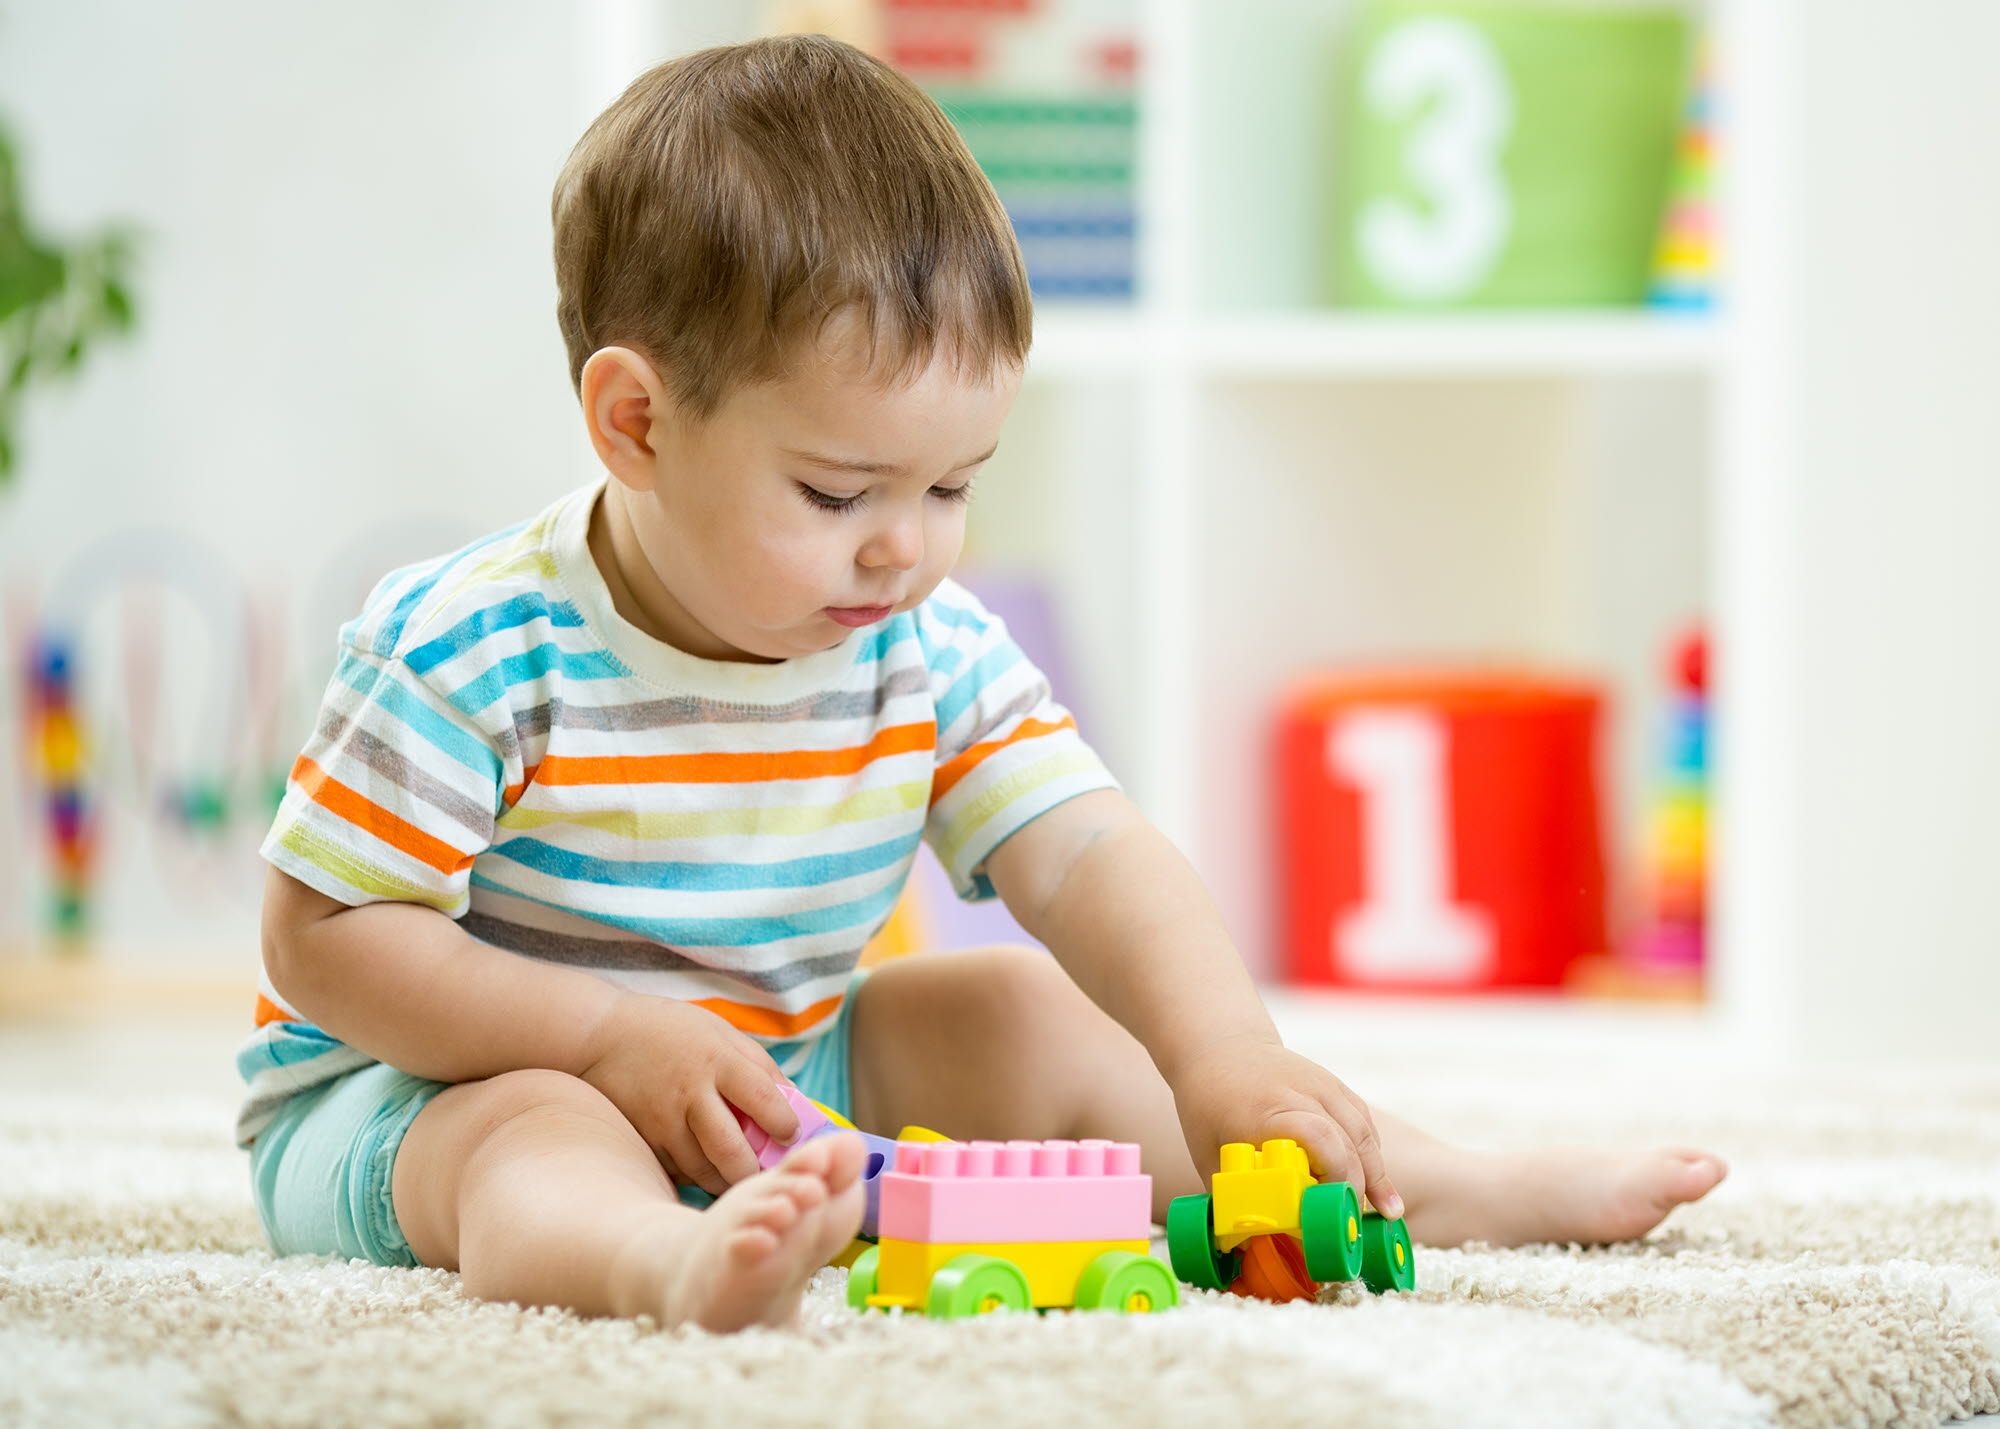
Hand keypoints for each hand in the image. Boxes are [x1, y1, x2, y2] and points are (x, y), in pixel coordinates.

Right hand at [576, 992, 801, 1195]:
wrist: (600, 1034)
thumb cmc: (670, 1030)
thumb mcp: (720, 1032)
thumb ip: (757, 1065)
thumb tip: (795, 1101)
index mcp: (718, 1060)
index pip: (764, 1100)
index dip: (786, 1124)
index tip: (791, 1134)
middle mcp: (691, 1092)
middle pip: (733, 1150)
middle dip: (756, 1172)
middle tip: (768, 1176)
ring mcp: (663, 1119)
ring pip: (703, 1170)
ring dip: (726, 1180)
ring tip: (739, 1177)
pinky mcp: (642, 1137)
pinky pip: (675, 1169)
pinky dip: (693, 1174)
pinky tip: (704, 1169)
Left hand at [1167, 1035, 1405, 1220]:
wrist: (1220, 1047)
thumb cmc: (1209, 1106)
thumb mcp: (1207, 1153)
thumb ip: (1231, 1198)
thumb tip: (1247, 1251)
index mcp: (1267, 1110)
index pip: (1318, 1137)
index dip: (1335, 1176)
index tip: (1332, 1213)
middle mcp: (1302, 1092)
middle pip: (1347, 1140)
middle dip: (1358, 1186)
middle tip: (1357, 1225)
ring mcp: (1323, 1084)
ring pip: (1363, 1131)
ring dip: (1377, 1173)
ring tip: (1389, 1212)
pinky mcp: (1335, 1085)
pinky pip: (1363, 1123)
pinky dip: (1373, 1154)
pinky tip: (1379, 1183)